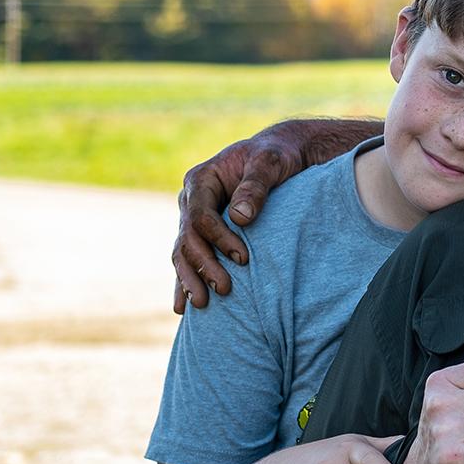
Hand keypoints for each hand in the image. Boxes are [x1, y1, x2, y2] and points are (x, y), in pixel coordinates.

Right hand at [171, 127, 306, 311]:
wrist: (280, 156)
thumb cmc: (276, 156)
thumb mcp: (270, 163)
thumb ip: (256, 186)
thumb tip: (239, 217)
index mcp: (201, 179)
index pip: (200, 216)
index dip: (219, 238)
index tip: (244, 258)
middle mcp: (191, 200)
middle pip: (188, 239)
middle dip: (203, 266)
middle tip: (224, 290)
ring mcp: (193, 218)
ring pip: (183, 253)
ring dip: (190, 280)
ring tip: (202, 305)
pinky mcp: (202, 234)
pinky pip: (188, 260)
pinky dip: (185, 282)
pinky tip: (184, 307)